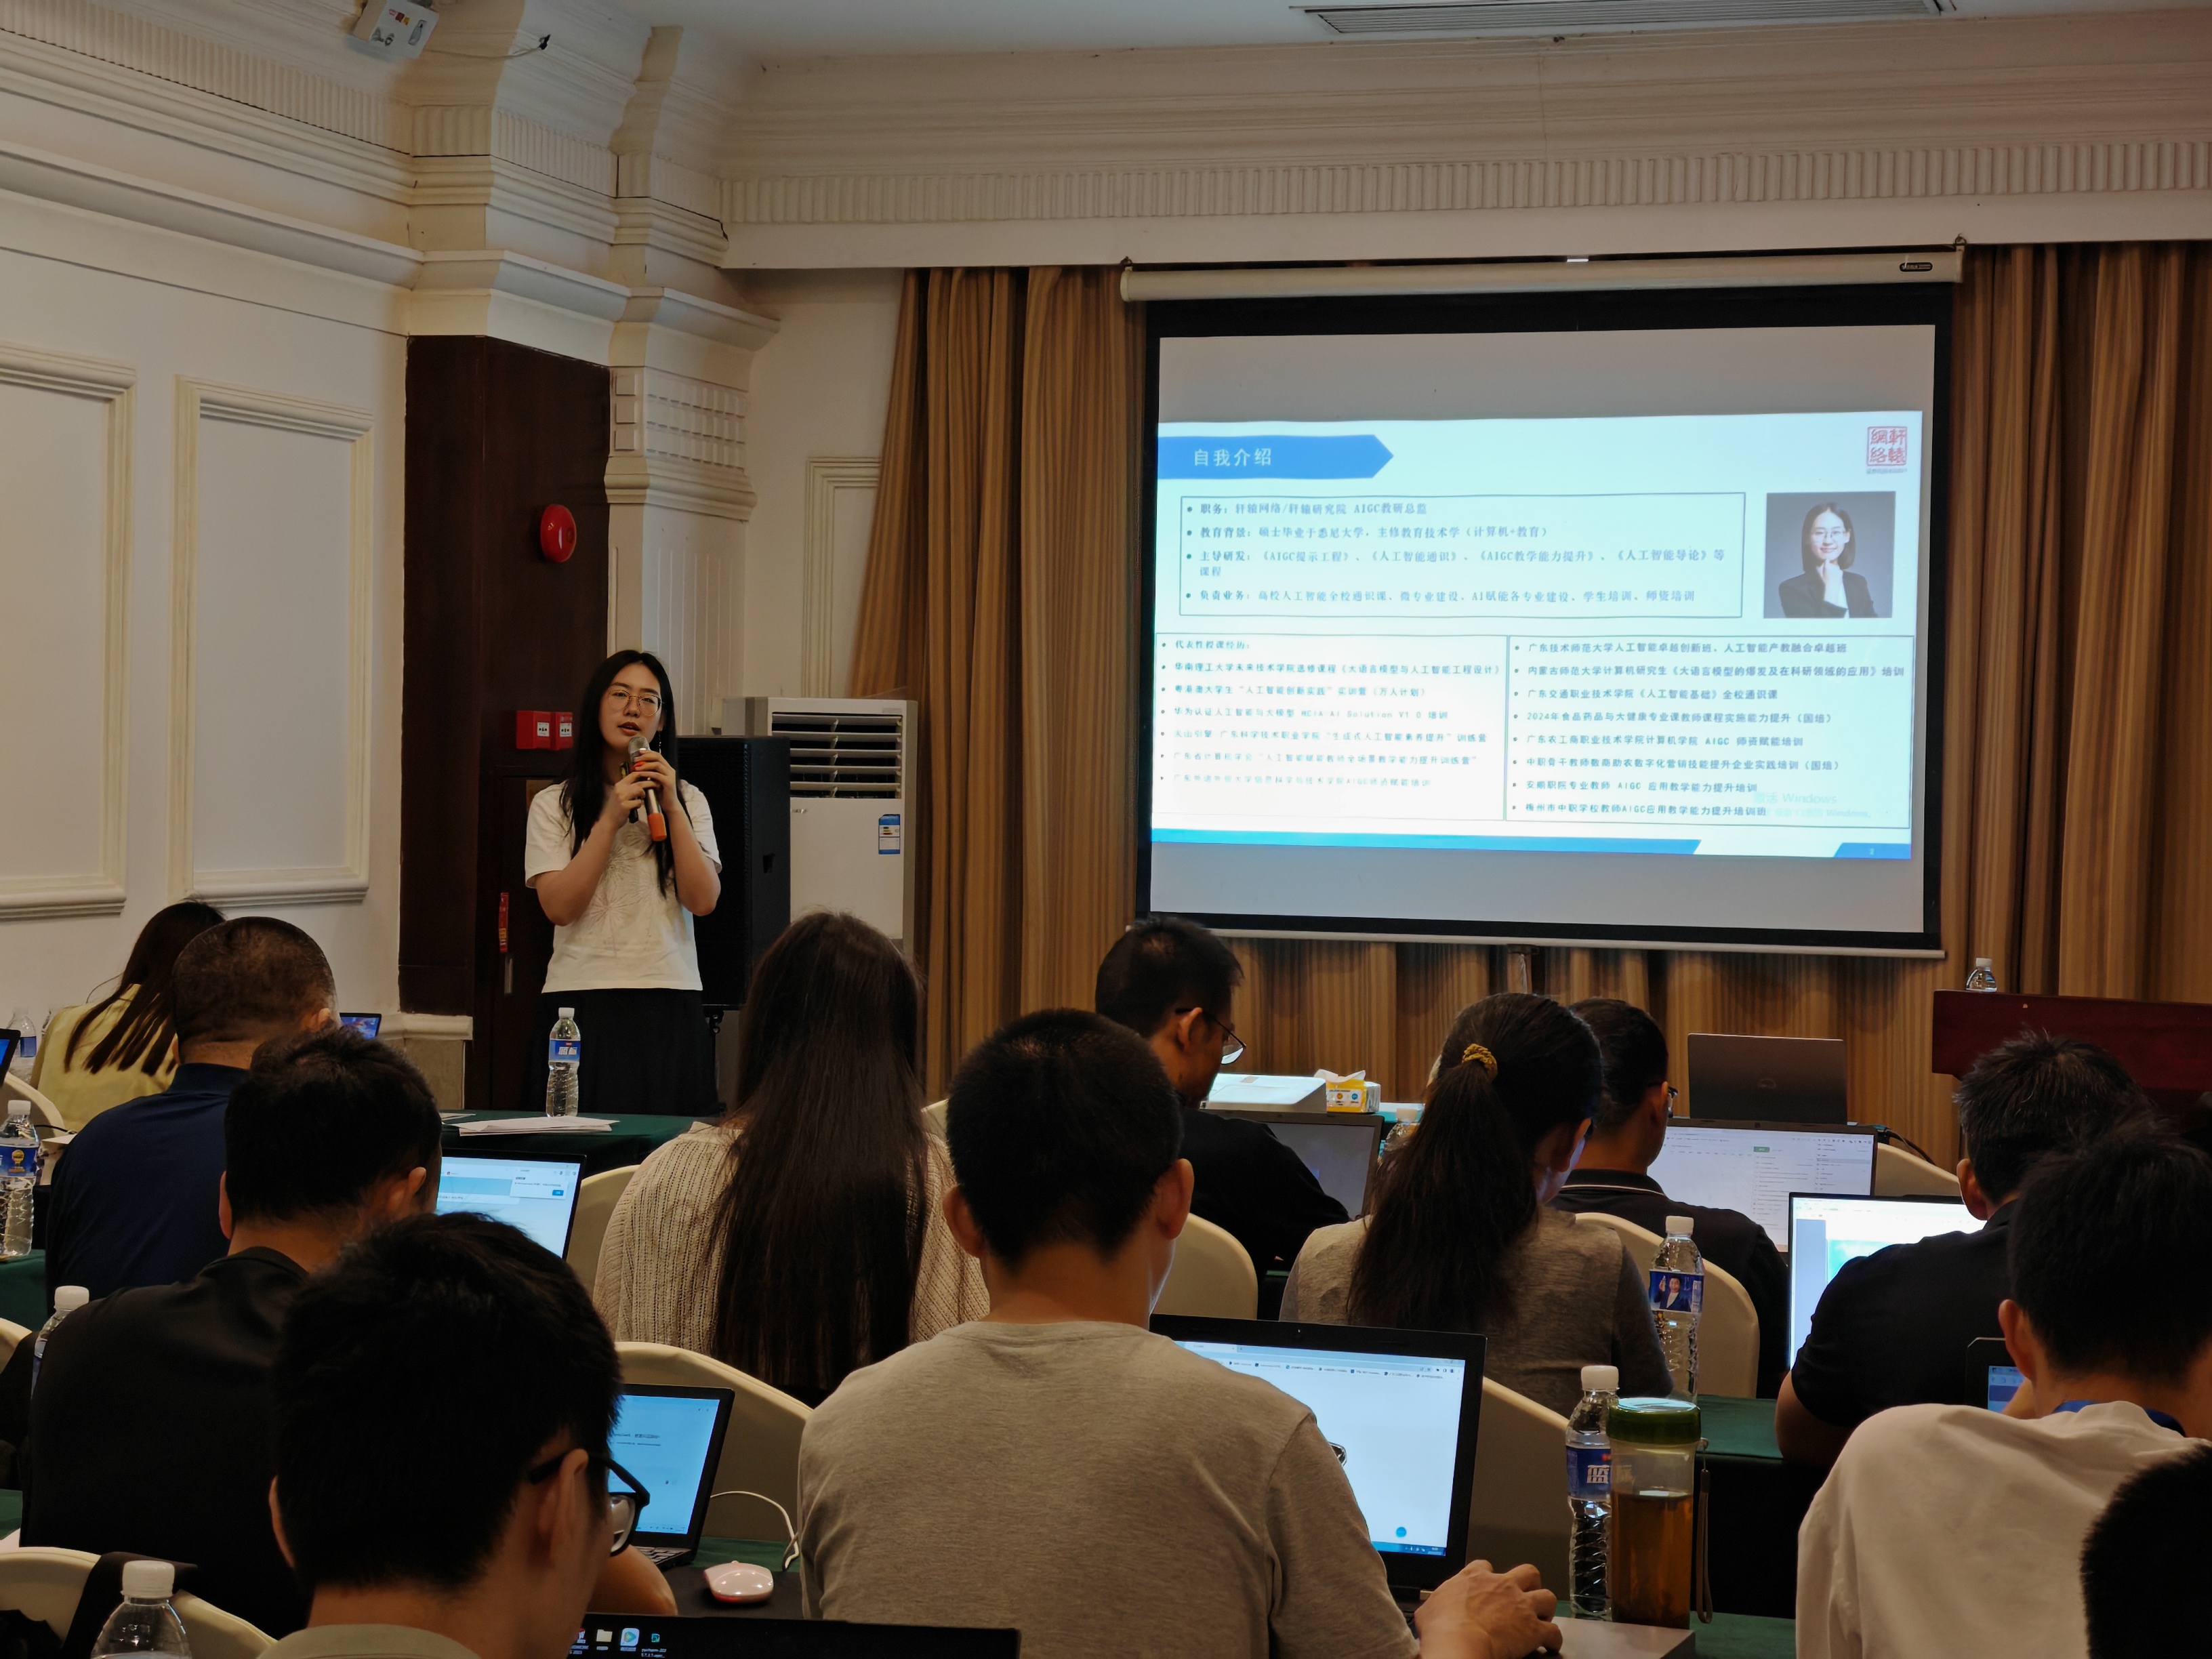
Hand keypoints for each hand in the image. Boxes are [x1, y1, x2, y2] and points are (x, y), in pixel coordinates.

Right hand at [601, 767, 653, 827]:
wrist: (608, 821)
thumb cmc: (615, 808)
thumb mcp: (619, 794)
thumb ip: (628, 788)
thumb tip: (641, 782)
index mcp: (619, 785)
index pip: (633, 774)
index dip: (644, 774)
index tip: (651, 776)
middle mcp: (620, 789)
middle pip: (639, 782)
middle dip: (650, 783)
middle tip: (657, 784)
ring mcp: (622, 797)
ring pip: (639, 790)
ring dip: (643, 794)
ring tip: (642, 798)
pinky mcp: (625, 806)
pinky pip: (638, 802)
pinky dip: (639, 804)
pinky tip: (636, 807)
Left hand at [627, 750, 677, 800]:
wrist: (669, 805)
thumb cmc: (660, 793)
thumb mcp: (654, 780)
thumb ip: (650, 773)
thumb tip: (638, 765)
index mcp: (667, 768)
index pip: (658, 755)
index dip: (648, 752)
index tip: (639, 752)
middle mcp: (670, 770)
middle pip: (658, 757)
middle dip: (645, 757)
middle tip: (635, 759)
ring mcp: (670, 776)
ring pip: (657, 765)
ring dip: (645, 765)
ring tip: (636, 767)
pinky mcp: (668, 782)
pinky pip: (656, 775)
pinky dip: (647, 773)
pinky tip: (640, 774)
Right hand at [1415, 1561, 1559, 1658]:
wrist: (1458, 1643)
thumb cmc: (1441, 1628)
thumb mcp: (1429, 1610)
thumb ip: (1436, 1605)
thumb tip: (1431, 1612)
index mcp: (1474, 1578)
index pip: (1485, 1566)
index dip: (1489, 1576)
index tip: (1488, 1586)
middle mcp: (1501, 1586)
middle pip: (1527, 1572)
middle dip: (1529, 1583)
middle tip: (1525, 1596)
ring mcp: (1520, 1605)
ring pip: (1547, 1596)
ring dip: (1546, 1608)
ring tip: (1542, 1618)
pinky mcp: (1533, 1629)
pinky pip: (1553, 1631)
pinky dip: (1553, 1639)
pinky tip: (1550, 1645)